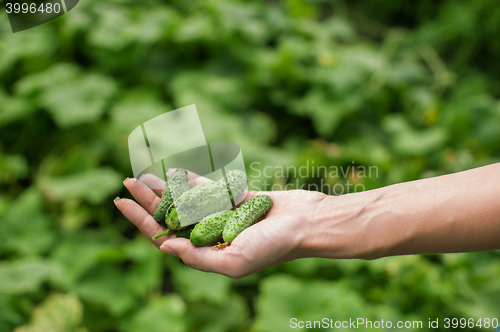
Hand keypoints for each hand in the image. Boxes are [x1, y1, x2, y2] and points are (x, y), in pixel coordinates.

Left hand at [114, 171, 326, 278]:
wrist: (306, 223)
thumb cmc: (273, 246)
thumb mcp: (234, 261)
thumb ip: (198, 257)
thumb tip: (163, 245)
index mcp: (207, 253)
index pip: (164, 236)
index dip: (140, 220)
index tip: (120, 201)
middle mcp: (211, 235)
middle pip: (170, 216)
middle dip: (147, 201)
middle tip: (127, 182)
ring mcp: (222, 215)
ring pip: (185, 200)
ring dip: (164, 188)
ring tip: (143, 175)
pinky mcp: (235, 199)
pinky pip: (208, 188)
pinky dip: (191, 180)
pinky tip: (174, 172)